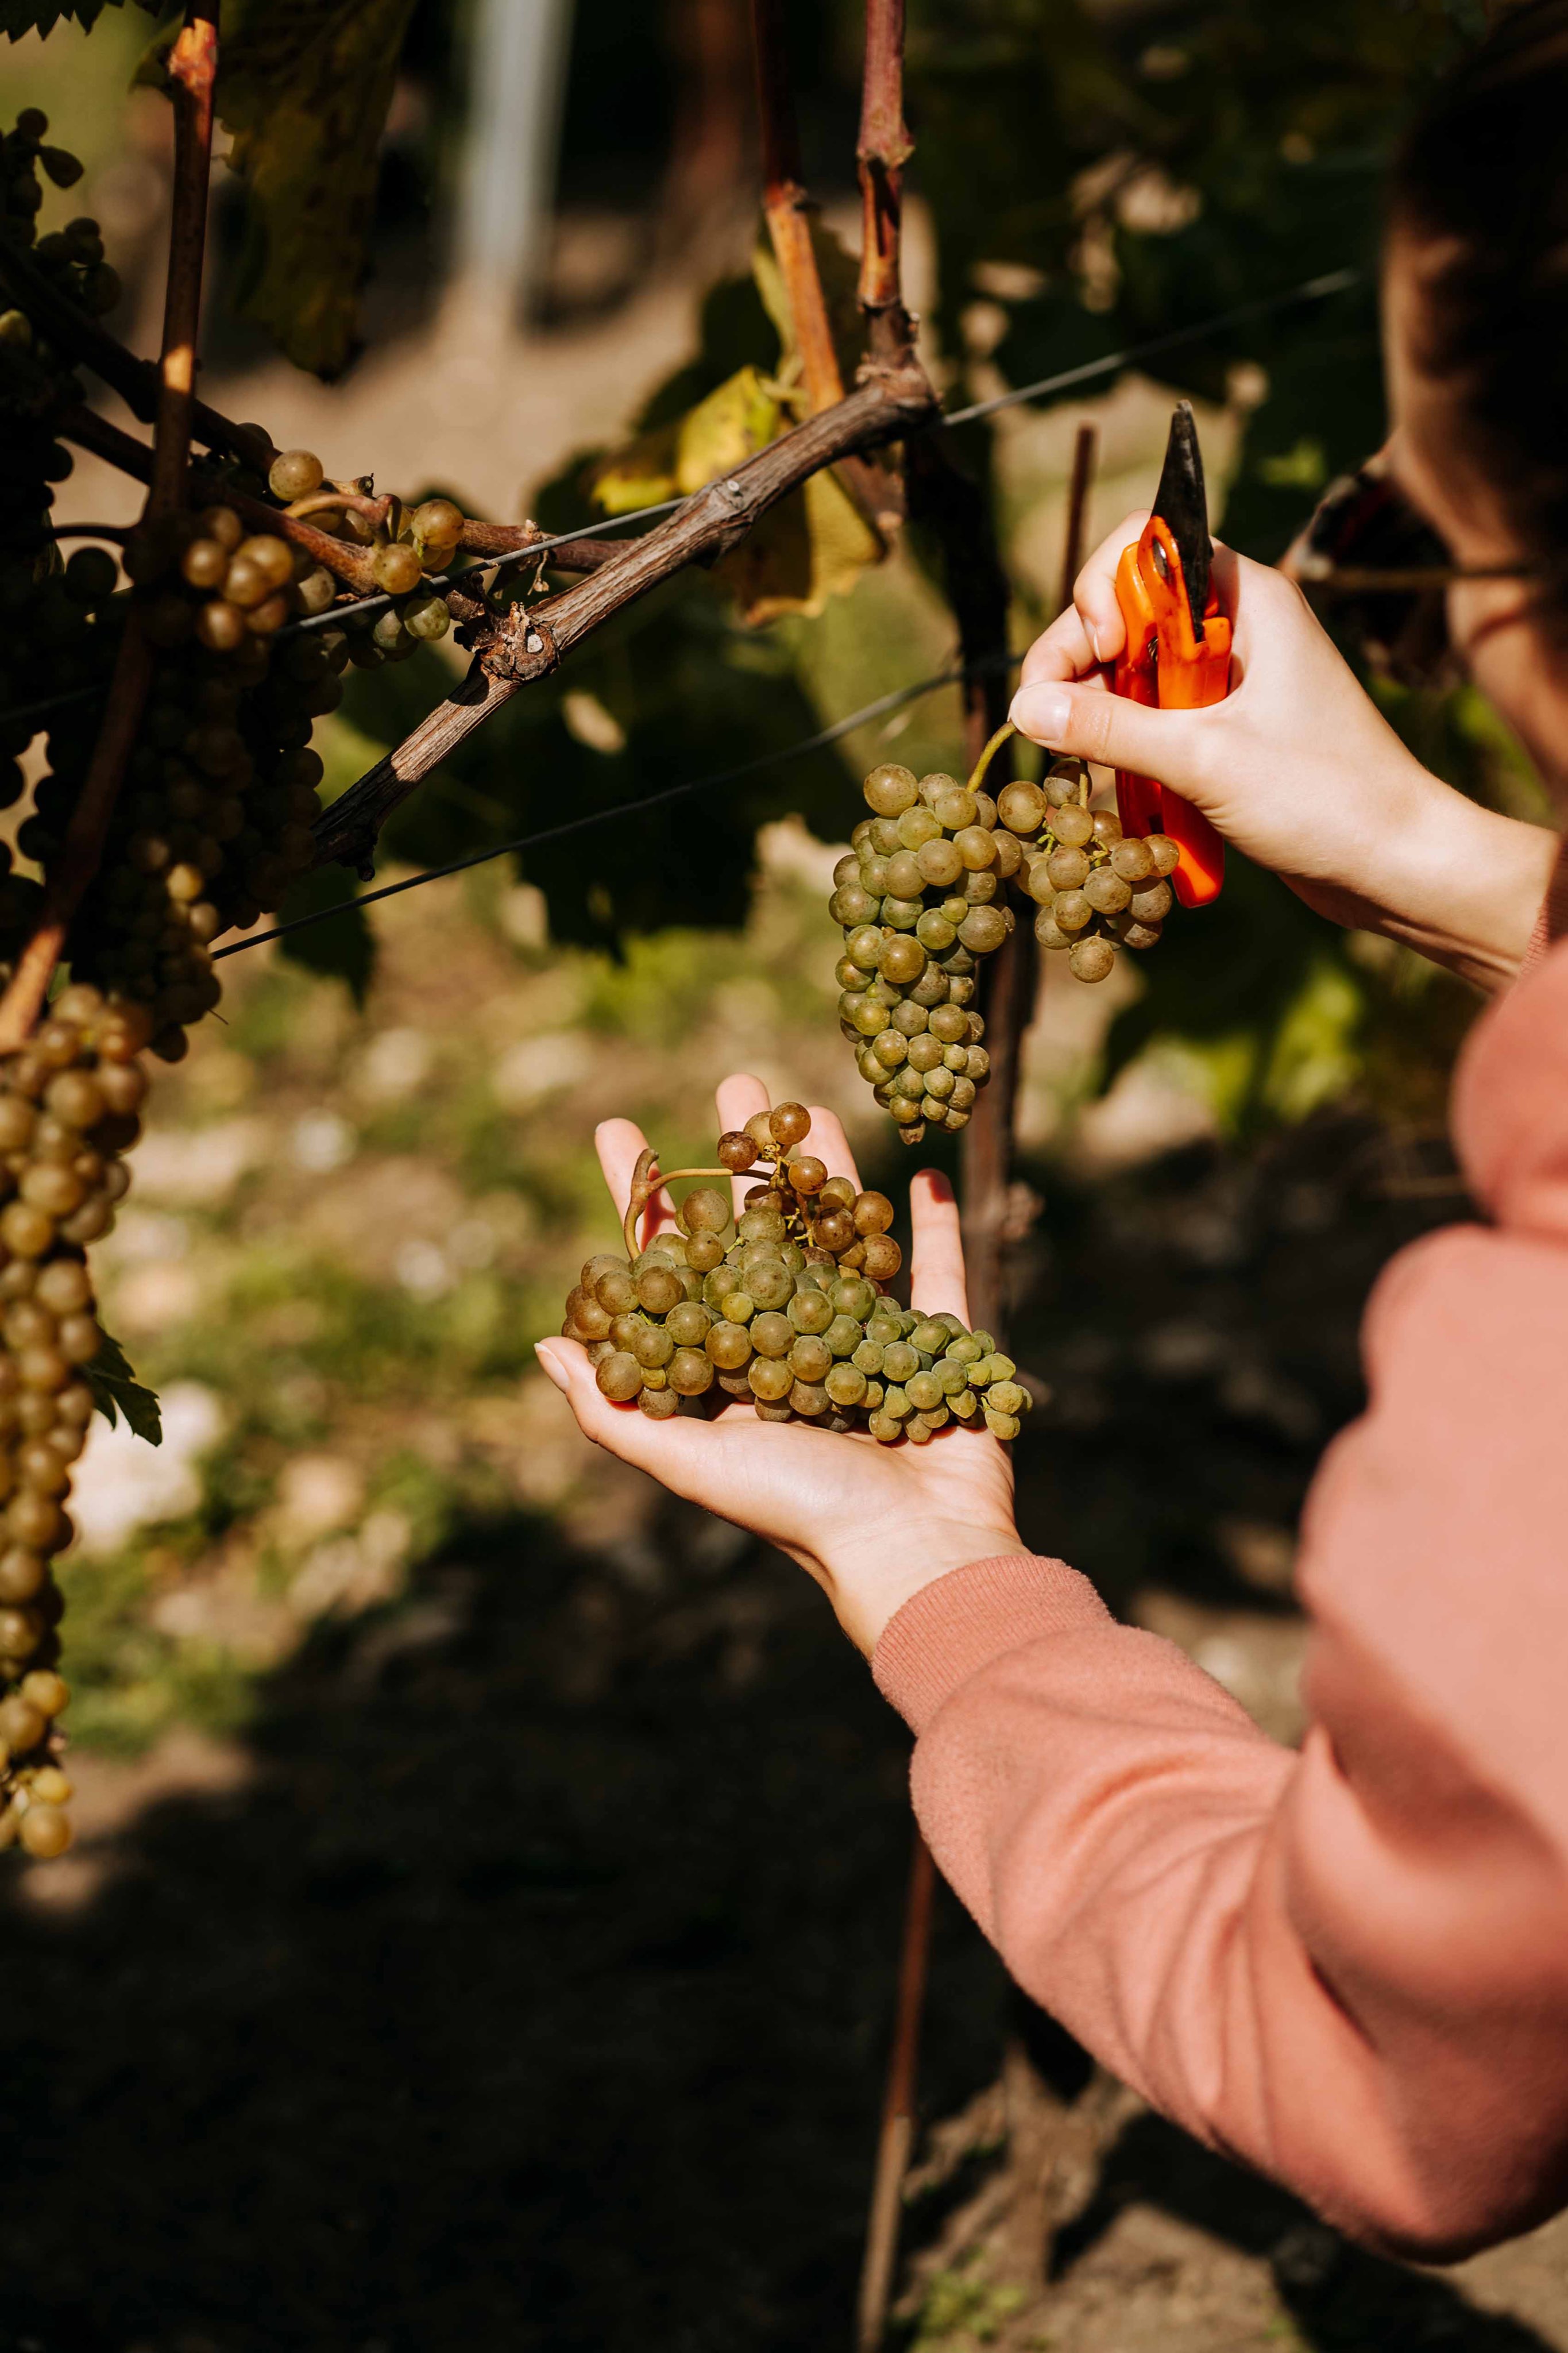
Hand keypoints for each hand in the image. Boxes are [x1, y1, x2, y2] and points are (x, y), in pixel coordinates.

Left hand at [534, 1074, 1021, 1655]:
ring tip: (813, 1102)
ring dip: (829, 1171)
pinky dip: (933, 1230)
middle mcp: (791, 1348)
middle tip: (736, 1080)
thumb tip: (546, 1343)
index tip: (617, 1131)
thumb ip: (616, 1410)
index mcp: (728, 1370)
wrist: (914, 1554)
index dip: (646, 1199)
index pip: (675, 1264)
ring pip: (841, 1236)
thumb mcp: (689, 1464)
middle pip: (761, 1231)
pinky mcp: (935, 1352)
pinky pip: (939, 1279)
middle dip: (746, 1157)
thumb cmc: (800, 1512)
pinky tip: (924, 1176)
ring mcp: (865, 1345)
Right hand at [1009, 514, 1555, 992]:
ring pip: (1128, 674)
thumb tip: (1024, 707)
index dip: (1103, 593)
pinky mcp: (1225, 731)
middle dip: (1081, 665)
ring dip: (1095, 717)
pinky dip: (1124, 749)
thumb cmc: (1323, 798)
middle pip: (1123, 615)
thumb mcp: (1205, 759)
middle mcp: (1234, 628)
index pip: (1145, 547)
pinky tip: (1115, 791)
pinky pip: (1150, 721)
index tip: (1100, 656)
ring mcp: (1228, 682)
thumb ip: (1110, 728)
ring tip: (1082, 770)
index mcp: (1245, 597)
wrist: (1394, 864)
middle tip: (1055, 730)